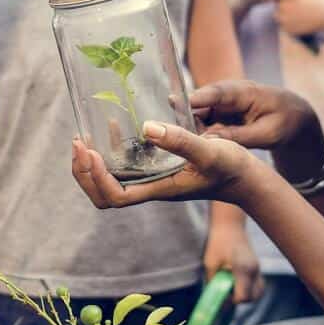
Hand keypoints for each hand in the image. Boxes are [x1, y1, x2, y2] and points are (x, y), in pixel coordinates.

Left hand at [71, 127, 266, 209]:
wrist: (246, 177)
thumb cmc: (230, 167)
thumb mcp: (209, 150)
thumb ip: (181, 141)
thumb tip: (147, 127)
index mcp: (157, 190)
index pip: (115, 196)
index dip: (96, 178)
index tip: (91, 152)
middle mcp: (149, 188)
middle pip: (103, 195)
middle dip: (84, 173)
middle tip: (77, 144)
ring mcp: (151, 180)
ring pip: (108, 182)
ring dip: (90, 164)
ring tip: (81, 139)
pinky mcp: (157, 169)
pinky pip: (124, 166)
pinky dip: (109, 151)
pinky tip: (110, 128)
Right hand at [189, 80, 320, 154]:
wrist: (294, 117)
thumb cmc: (284, 122)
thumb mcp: (266, 134)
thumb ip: (238, 137)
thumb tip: (208, 141)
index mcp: (245, 92)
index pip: (218, 92)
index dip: (197, 98)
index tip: (176, 102)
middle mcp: (229, 94)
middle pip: (201, 103)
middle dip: (187, 117)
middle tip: (176, 134)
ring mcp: (223, 103)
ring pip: (199, 114)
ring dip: (193, 128)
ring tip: (185, 142)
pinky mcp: (220, 113)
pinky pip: (204, 122)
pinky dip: (200, 132)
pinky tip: (196, 144)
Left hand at [203, 222, 264, 303]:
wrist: (230, 225)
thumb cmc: (218, 242)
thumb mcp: (210, 262)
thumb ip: (212, 281)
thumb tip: (212, 298)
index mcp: (243, 269)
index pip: (242, 297)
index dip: (230, 301)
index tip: (220, 296)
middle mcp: (254, 270)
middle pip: (252, 297)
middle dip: (238, 299)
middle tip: (225, 292)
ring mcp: (258, 268)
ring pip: (258, 292)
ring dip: (246, 295)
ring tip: (232, 288)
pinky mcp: (258, 267)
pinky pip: (258, 285)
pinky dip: (250, 289)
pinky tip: (237, 283)